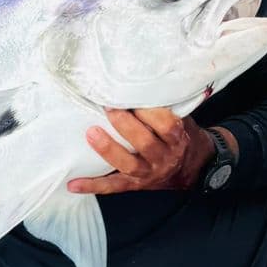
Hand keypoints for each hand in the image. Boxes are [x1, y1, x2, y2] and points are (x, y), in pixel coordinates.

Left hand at [68, 108, 213, 194]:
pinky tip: (73, 183)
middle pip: (145, 143)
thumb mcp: (183, 120)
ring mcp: (148, 174)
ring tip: (91, 133)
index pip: (166, 125)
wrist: (193, 168)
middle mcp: (164, 158)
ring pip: (128, 164)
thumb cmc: (182, 137)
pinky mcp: (134, 185)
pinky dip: (92, 185)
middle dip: (124, 124)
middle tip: (108, 106)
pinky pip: (112, 186)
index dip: (149, 112)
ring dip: (108, 149)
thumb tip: (142, 80)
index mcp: (177, 139)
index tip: (131, 95)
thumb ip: (166, 107)